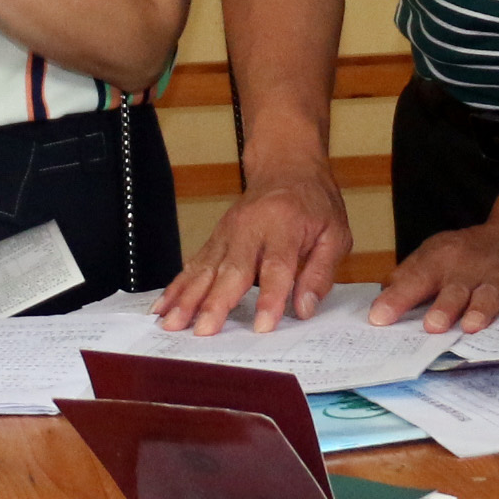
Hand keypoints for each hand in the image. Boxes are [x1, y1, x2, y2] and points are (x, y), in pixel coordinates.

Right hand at [157, 163, 349, 331]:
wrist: (286, 167)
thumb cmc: (313, 203)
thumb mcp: (335, 234)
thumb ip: (321, 273)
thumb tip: (304, 309)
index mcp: (285, 225)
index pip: (276, 267)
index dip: (270, 297)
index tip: (262, 326)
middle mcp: (251, 227)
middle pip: (232, 270)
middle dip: (216, 303)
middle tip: (204, 331)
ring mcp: (228, 232)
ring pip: (205, 268)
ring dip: (187, 298)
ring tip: (173, 324)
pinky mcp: (215, 238)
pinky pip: (193, 264)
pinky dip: (177, 286)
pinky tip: (162, 307)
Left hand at [371, 218, 498, 333]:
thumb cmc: (470, 255)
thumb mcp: (435, 256)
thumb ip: (407, 279)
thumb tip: (377, 304)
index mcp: (441, 260)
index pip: (415, 279)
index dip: (397, 299)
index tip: (379, 318)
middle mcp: (470, 266)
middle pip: (454, 289)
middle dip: (443, 307)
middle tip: (432, 326)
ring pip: (489, 295)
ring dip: (481, 310)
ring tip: (472, 326)